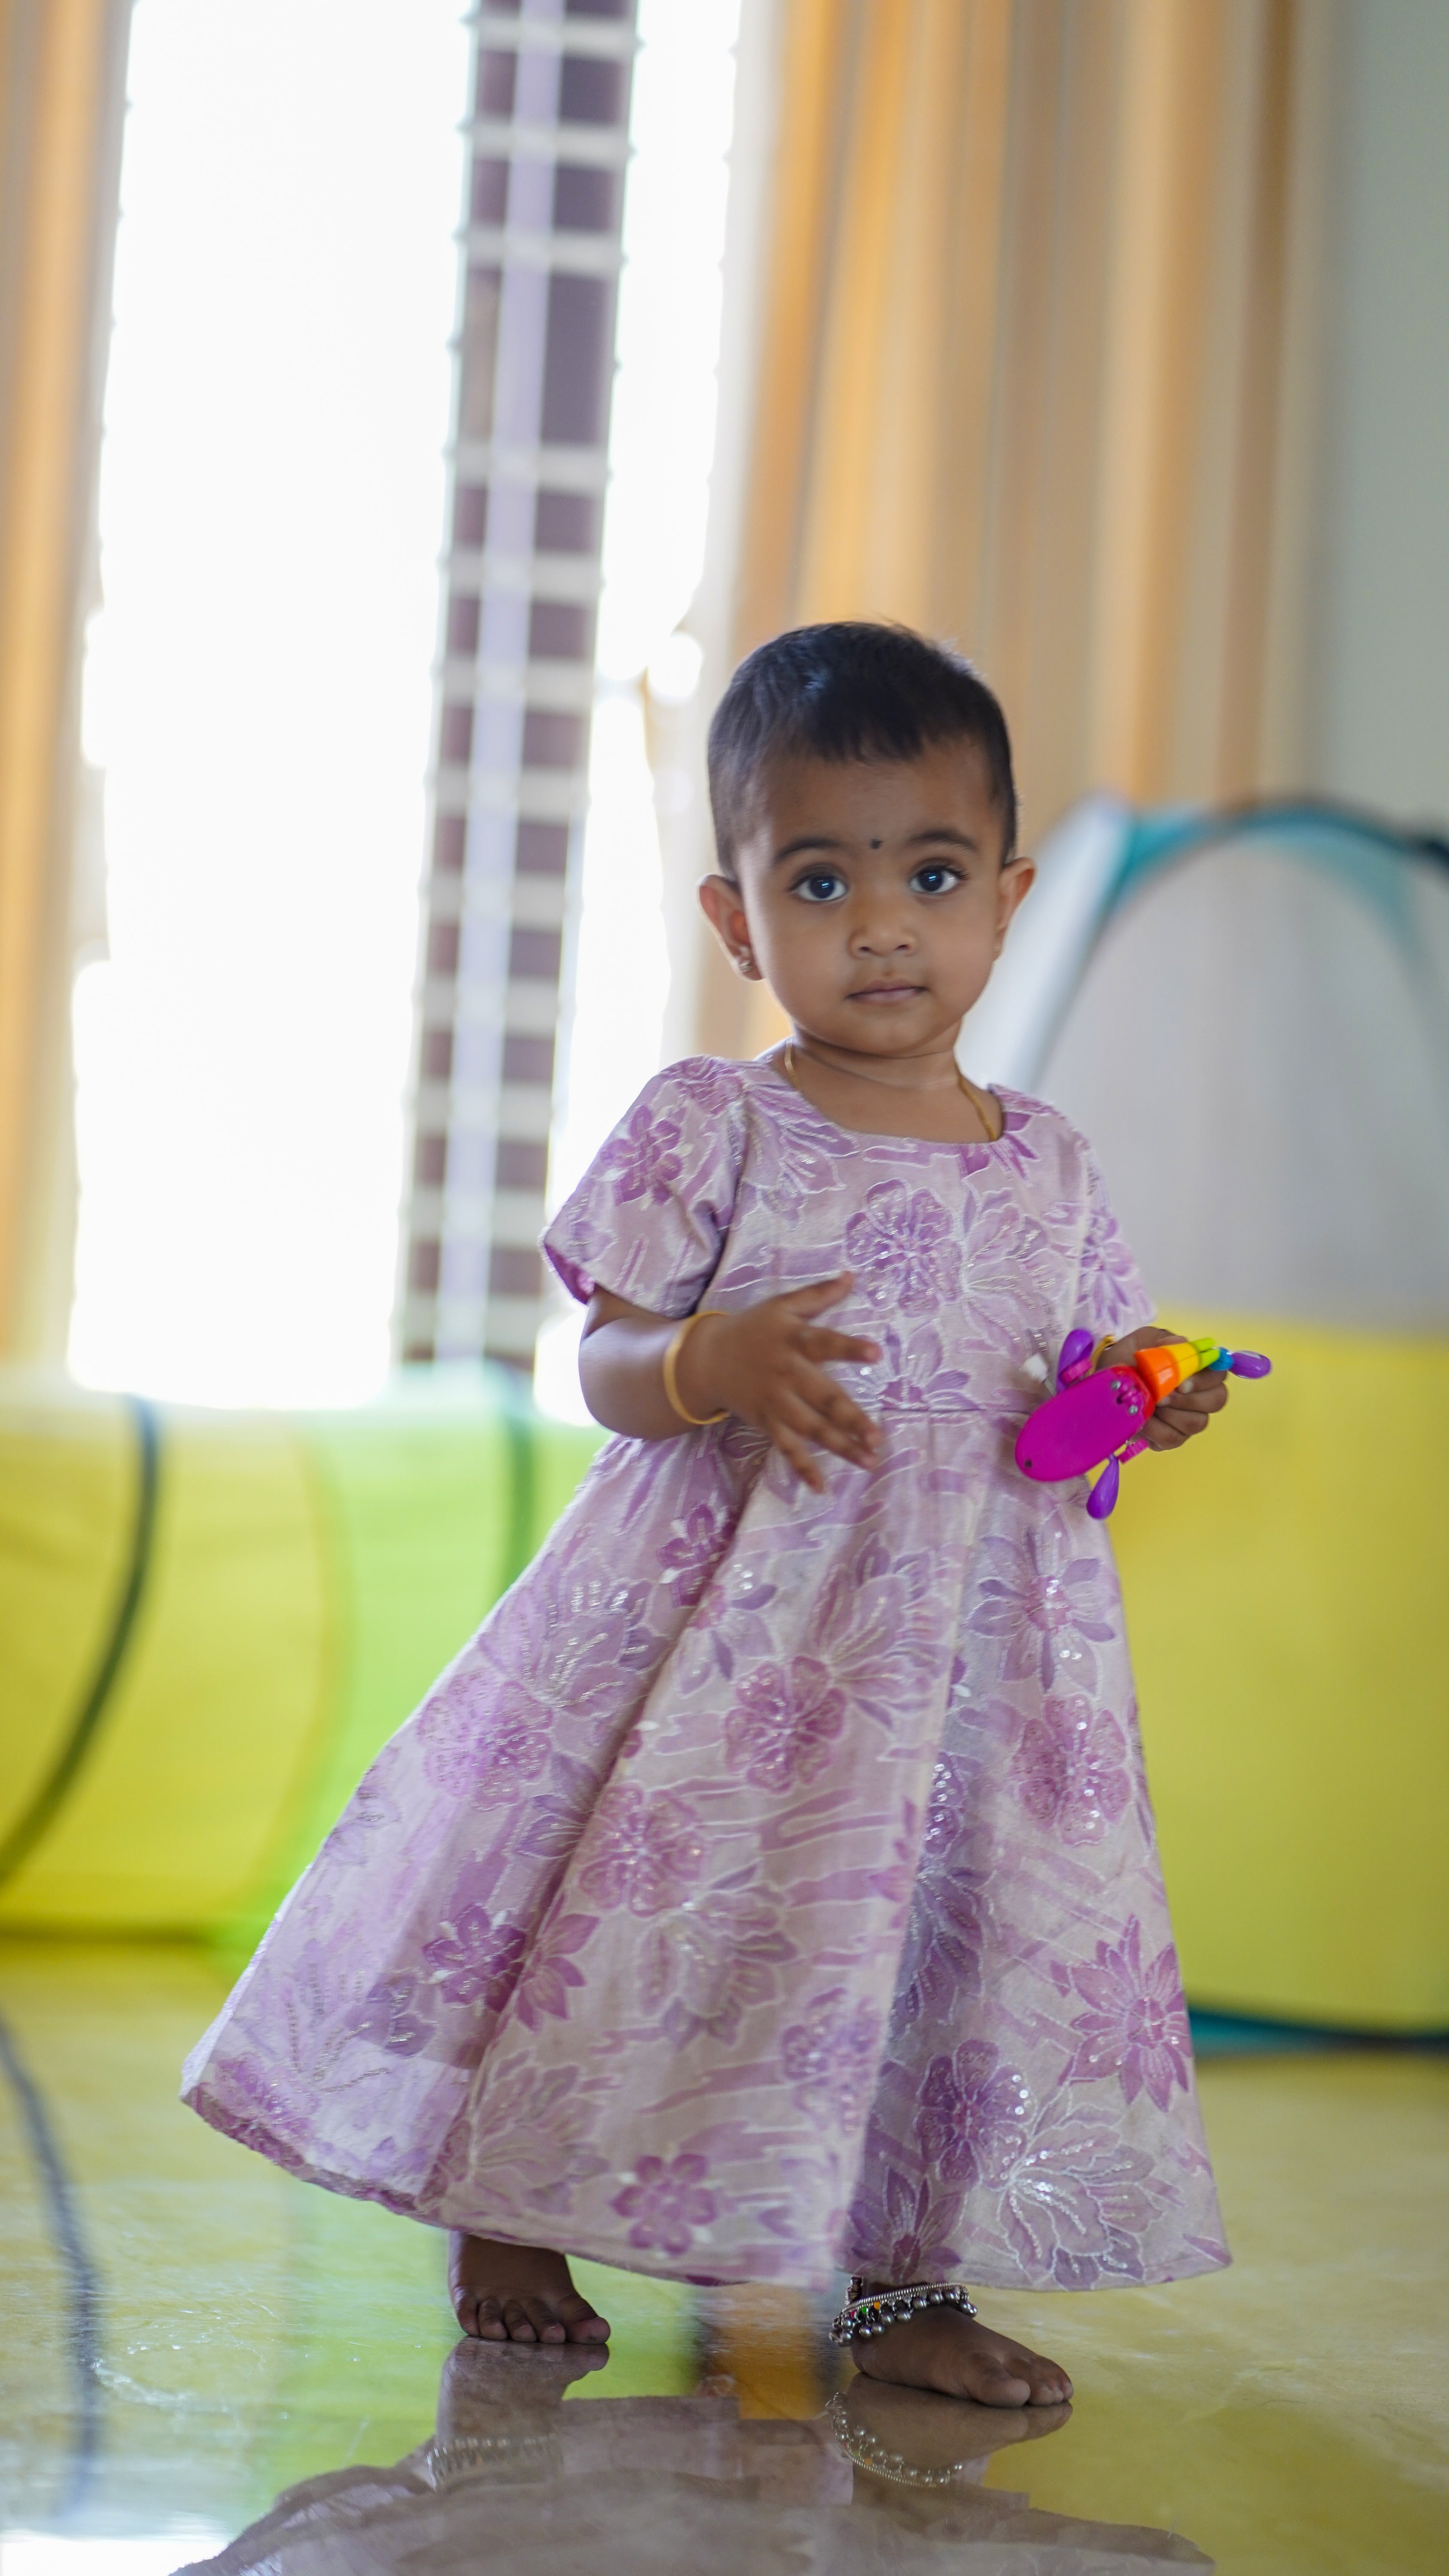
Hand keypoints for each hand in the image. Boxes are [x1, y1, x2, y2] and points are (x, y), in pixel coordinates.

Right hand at [678, 1272, 881, 1492]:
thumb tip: (852, 1276)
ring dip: (840, 1446)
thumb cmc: (753, 1329)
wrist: (706, 1359)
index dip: (848, 1348)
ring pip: (810, 1429)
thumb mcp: (781, 1306)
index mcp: (792, 1341)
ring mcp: (775, 1403)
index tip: (876, 1352)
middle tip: (878, 1436)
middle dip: (850, 1418)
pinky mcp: (766, 1423)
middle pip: (822, 1398)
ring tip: (870, 1461)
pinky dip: (802, 1468)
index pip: (824, 1343)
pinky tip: (821, 1487)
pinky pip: (786, 1448)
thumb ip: (817, 1294)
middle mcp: (786, 1374)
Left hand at [1099, 1325, 1228, 1450]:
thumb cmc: (1126, 1361)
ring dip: (1169, 1414)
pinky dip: (1155, 1430)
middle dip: (1188, 1400)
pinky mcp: (1172, 1438)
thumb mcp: (1138, 1343)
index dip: (1205, 1379)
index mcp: (1195, 1370)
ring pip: (1196, 1422)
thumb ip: (1159, 1340)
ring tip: (1148, 1405)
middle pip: (1216, 1400)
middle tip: (1161, 1397)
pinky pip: (1173, 1438)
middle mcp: (1198, 1396)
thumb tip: (1180, 1341)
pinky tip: (1142, 1421)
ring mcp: (1187, 1419)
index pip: (1219, 1374)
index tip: (1181, 1383)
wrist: (1104, 1384)